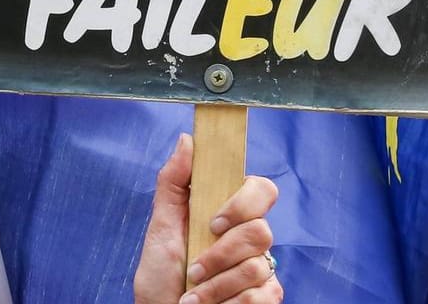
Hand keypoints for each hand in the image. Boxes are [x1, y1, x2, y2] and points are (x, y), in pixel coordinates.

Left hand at [134, 133, 281, 303]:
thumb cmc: (161, 274)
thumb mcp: (161, 225)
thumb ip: (173, 182)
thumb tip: (188, 140)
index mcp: (229, 215)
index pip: (261, 190)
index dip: (243, 203)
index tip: (213, 222)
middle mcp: (250, 240)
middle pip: (262, 230)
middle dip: (222, 253)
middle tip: (194, 267)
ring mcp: (262, 269)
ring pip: (256, 266)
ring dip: (215, 284)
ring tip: (192, 293)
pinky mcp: (267, 298)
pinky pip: (261, 295)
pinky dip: (226, 302)